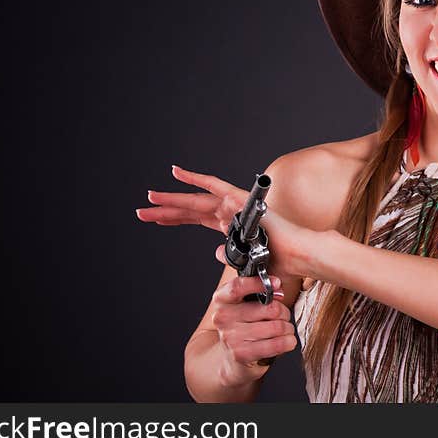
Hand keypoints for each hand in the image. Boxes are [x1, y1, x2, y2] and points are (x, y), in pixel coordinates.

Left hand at [135, 165, 315, 278]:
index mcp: (231, 226)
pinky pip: (212, 184)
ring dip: (172, 199)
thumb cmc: (279, 261)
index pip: (197, 220)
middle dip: (166, 211)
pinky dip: (194, 178)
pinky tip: (175, 173)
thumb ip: (229, 258)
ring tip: (150, 198)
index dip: (176, 219)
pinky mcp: (239, 198)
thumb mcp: (247, 263)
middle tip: (142, 211)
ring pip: (195, 200)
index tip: (157, 219)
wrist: (295, 255)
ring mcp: (233, 205)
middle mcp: (230, 213)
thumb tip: (216, 253)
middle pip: (191, 210)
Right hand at [210, 273, 298, 384]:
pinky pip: (276, 344)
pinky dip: (287, 341)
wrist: (230, 356)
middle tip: (283, 316)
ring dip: (287, 328)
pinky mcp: (241, 353)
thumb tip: (276, 287)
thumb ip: (259, 291)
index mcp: (221, 299)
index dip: (260, 283)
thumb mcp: (244, 303)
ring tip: (284, 329)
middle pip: (269, 308)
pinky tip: (287, 341)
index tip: (277, 283)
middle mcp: (223, 317)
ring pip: (277, 326)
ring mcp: (231, 336)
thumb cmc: (243, 324)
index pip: (238, 286)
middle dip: (284, 312)